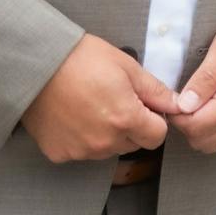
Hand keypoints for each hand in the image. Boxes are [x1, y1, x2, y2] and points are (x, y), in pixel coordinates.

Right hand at [20, 34, 177, 162]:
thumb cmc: (84, 60)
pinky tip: (76, 115)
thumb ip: (155, 91)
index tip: (146, 106)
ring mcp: (79, 151)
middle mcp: (103, 142)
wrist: (38, 65)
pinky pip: (82, 151)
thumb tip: (177, 104)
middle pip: (133, 143)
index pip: (157, 136)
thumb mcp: (128, 67)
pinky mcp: (59, 154)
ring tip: (94, 104)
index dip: (155, 120)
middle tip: (118, 99)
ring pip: (108, 149)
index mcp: (125, 119)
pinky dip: (84, 138)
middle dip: (132, 126)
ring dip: (109, 133)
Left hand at [169, 16, 215, 154]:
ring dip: (202, 127)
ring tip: (207, 98)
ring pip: (213, 145)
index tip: (178, 97)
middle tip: (191, 96)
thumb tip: (184, 105)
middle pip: (201, 140)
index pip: (195, 127)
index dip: (178, 114)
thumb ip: (205, 76)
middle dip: (188, 122)